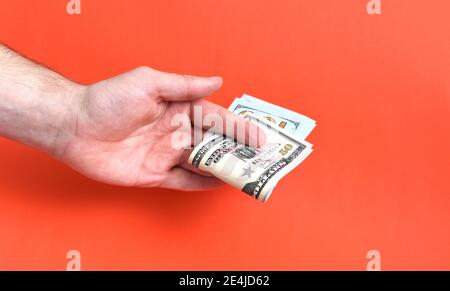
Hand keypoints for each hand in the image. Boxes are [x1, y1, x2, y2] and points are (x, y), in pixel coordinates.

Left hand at [60, 67, 264, 189]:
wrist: (74, 128)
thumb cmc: (108, 101)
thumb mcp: (149, 83)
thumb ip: (184, 85)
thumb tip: (216, 81)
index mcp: (177, 108)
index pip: (216, 118)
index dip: (238, 127)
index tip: (258, 135)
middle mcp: (175, 132)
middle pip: (213, 143)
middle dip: (236, 150)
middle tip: (259, 160)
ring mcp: (166, 155)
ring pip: (202, 163)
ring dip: (224, 168)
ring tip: (247, 173)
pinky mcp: (154, 174)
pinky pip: (184, 181)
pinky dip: (202, 184)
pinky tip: (220, 184)